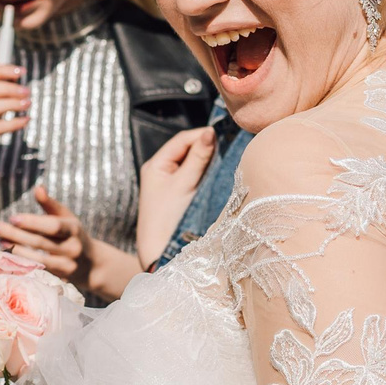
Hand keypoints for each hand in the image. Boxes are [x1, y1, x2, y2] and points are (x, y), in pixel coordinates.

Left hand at [0, 184, 88, 280]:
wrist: (92, 265)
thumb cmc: (73, 235)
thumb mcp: (66, 218)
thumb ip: (50, 204)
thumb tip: (37, 188)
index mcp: (74, 229)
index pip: (52, 226)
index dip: (32, 222)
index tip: (12, 217)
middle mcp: (72, 248)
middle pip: (40, 242)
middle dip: (14, 234)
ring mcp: (67, 266)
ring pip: (37, 258)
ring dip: (15, 250)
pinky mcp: (60, 279)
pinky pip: (38, 270)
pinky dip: (21, 263)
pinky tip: (7, 255)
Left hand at [134, 126, 216, 266]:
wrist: (161, 252)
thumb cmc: (168, 217)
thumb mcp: (184, 184)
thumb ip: (198, 157)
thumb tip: (210, 132)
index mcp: (156, 165)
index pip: (182, 140)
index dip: (202, 135)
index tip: (224, 135)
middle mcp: (161, 171)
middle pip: (188, 150)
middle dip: (207, 148)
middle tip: (229, 147)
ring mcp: (171, 184)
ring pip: (194, 164)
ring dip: (209, 162)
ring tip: (226, 160)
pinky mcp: (180, 196)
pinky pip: (196, 178)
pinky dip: (207, 174)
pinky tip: (219, 175)